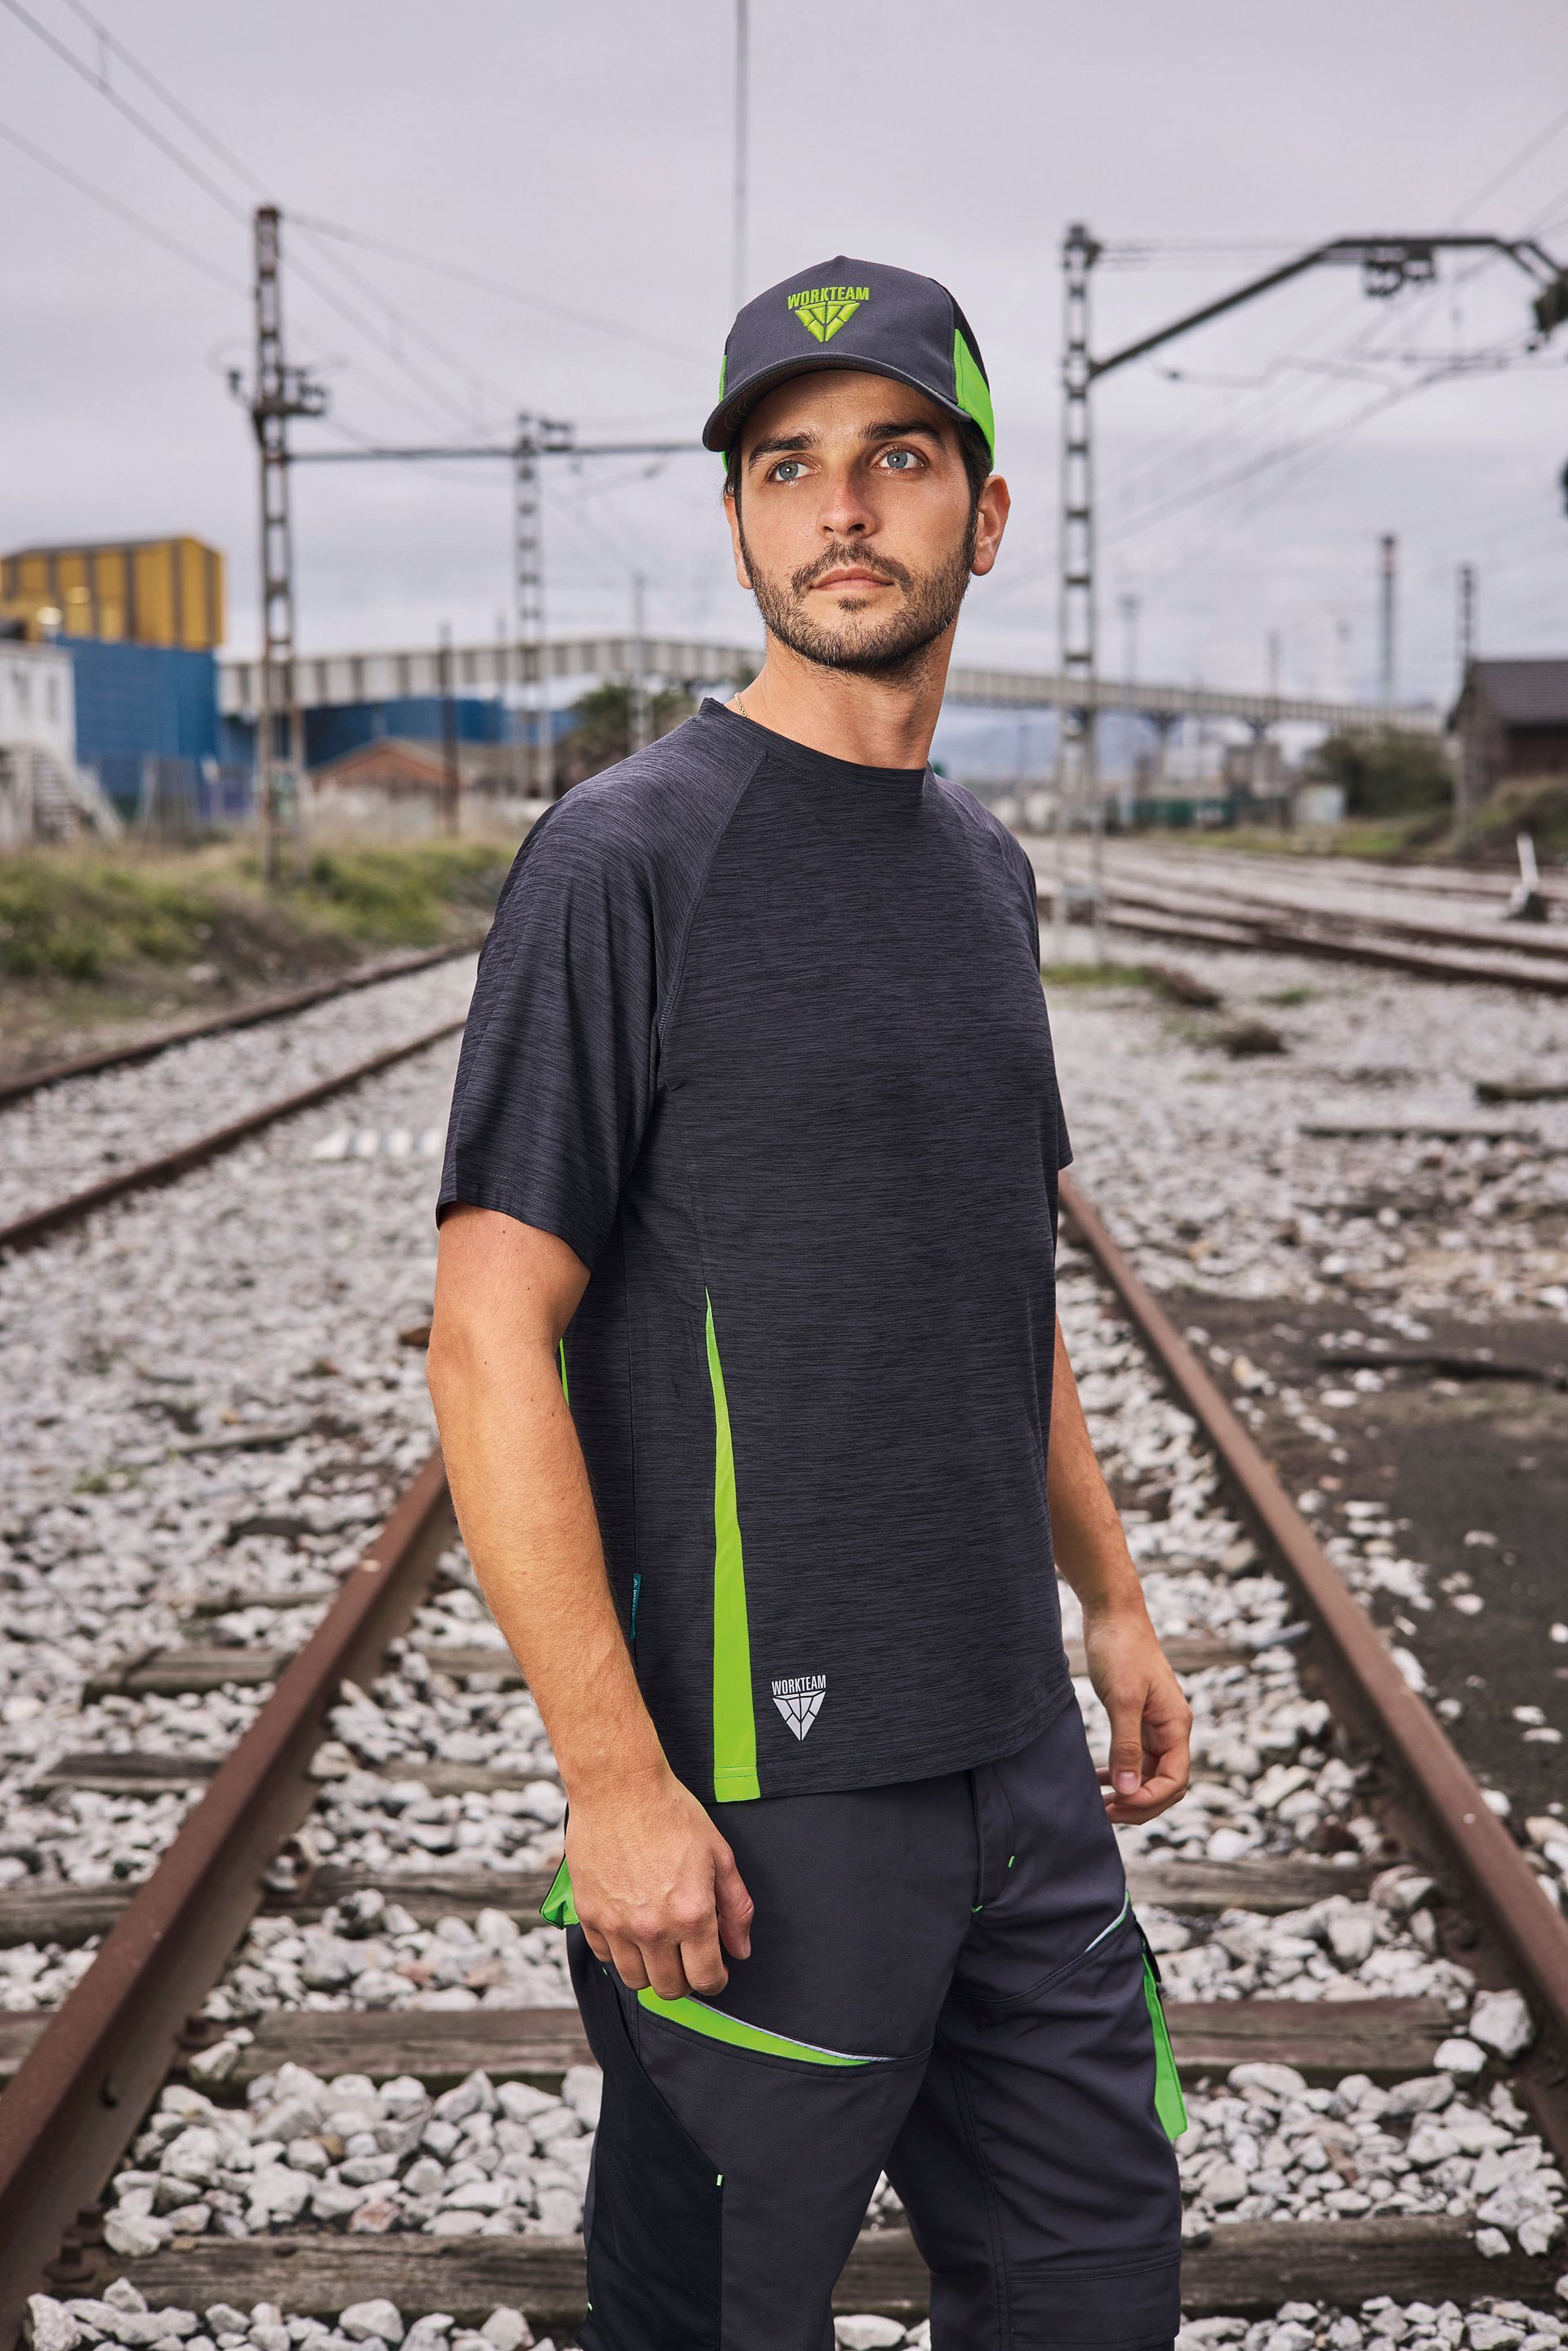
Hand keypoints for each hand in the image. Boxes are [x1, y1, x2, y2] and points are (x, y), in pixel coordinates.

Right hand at [567, 1768, 754, 1999]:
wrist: (618, 1787)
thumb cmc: (671, 1813)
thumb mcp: (719, 1854)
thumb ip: (735, 1907)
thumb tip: (740, 1949)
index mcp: (692, 1914)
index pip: (706, 1979)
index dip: (716, 1979)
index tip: (714, 1970)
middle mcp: (653, 1928)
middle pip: (670, 1988)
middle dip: (685, 1978)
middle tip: (687, 1955)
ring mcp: (617, 1924)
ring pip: (635, 1980)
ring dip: (651, 1970)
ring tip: (659, 1944)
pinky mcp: (589, 1915)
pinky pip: (605, 1956)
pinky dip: (619, 1951)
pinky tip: (630, 1927)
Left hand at [1082, 1603, 1191, 1824]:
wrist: (1112, 1613)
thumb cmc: (1121, 1650)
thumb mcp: (1122, 1700)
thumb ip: (1127, 1747)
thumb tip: (1129, 1792)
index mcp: (1176, 1725)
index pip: (1175, 1781)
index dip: (1149, 1801)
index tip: (1117, 1806)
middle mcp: (1170, 1728)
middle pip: (1166, 1783)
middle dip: (1140, 1803)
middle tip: (1106, 1813)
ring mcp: (1155, 1723)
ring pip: (1149, 1772)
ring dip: (1129, 1791)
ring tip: (1100, 1804)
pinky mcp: (1137, 1716)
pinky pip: (1135, 1756)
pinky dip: (1120, 1771)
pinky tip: (1099, 1779)